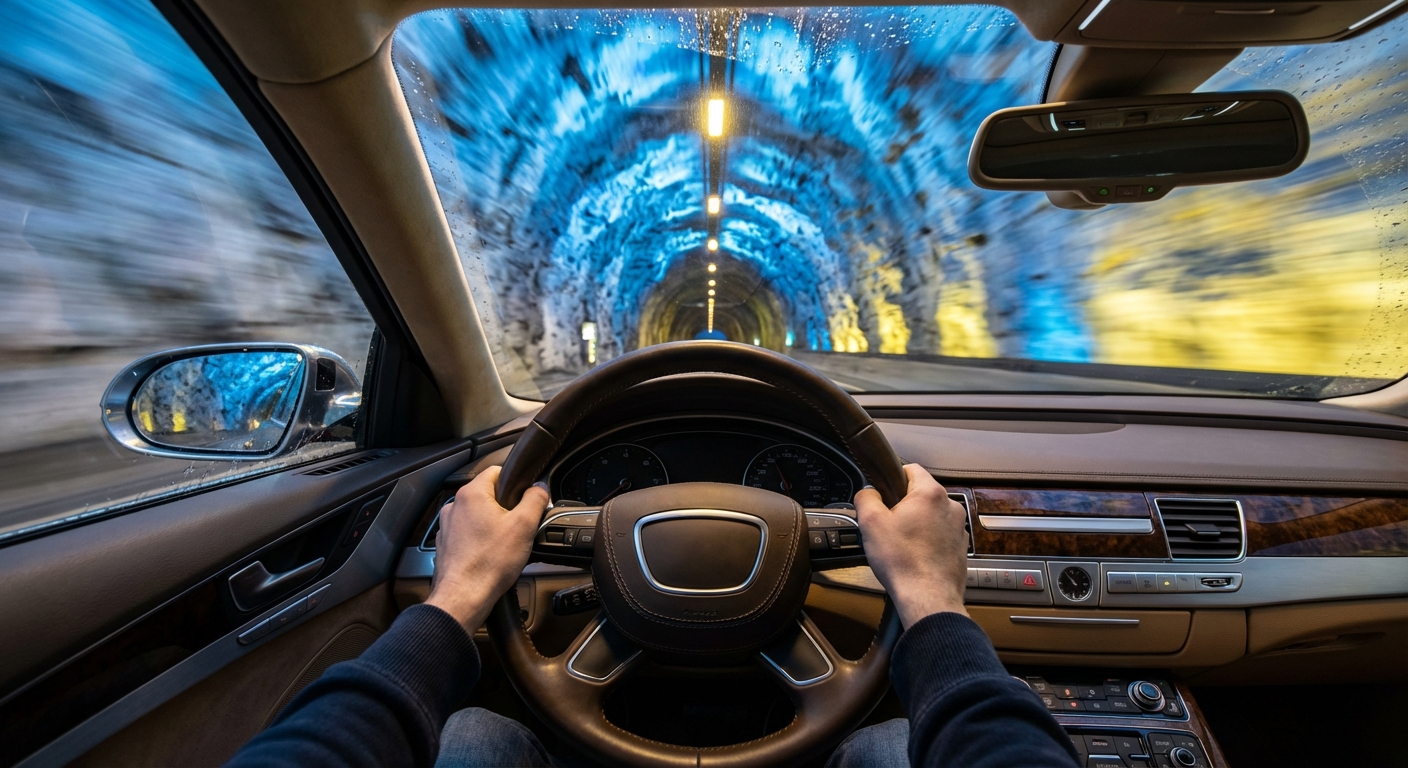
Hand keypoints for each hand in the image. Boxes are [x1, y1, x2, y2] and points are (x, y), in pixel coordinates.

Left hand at [425, 466, 548, 631]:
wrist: (464, 597)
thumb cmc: (488, 564)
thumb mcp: (524, 526)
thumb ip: (535, 499)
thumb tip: (539, 487)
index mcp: (471, 494)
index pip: (497, 471)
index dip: (516, 482)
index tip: (526, 497)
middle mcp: (455, 506)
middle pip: (488, 495)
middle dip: (506, 508)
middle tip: (520, 527)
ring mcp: (448, 526)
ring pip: (478, 515)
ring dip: (493, 525)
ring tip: (505, 545)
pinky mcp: (447, 544)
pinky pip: (468, 534)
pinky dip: (480, 540)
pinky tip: (491, 555)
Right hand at [855, 464, 968, 628]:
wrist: (928, 597)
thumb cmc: (903, 561)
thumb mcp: (871, 523)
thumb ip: (866, 497)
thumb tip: (867, 492)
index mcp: (930, 493)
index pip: (911, 469)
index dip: (892, 478)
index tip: (883, 493)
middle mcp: (950, 506)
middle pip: (921, 494)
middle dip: (903, 505)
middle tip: (887, 524)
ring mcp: (959, 527)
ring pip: (931, 515)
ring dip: (916, 523)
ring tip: (900, 544)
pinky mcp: (961, 547)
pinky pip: (940, 534)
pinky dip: (928, 540)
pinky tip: (914, 555)